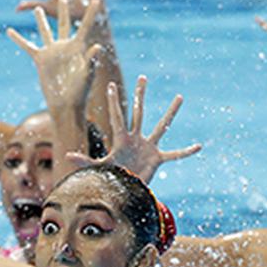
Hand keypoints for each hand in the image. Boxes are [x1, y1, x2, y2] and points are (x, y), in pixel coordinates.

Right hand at [7, 0, 102, 112]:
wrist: (65, 105)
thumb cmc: (80, 92)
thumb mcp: (87, 74)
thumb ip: (91, 60)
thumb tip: (97, 46)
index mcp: (78, 48)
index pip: (85, 26)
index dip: (91, 13)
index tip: (97, 0)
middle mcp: (65, 47)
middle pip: (63, 24)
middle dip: (63, 12)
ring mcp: (52, 53)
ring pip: (45, 32)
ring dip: (40, 20)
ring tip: (37, 8)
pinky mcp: (41, 60)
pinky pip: (27, 47)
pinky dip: (18, 39)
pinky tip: (9, 31)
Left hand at [67, 77, 200, 182]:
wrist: (126, 189)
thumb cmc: (112, 178)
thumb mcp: (99, 168)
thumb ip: (84, 161)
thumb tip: (67, 156)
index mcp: (122, 139)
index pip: (117, 116)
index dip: (115, 102)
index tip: (111, 85)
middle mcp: (136, 138)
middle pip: (139, 112)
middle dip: (141, 95)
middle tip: (143, 77)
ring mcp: (148, 147)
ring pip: (161, 126)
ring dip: (170, 112)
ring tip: (179, 97)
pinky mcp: (158, 158)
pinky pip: (175, 154)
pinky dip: (186, 152)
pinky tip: (199, 146)